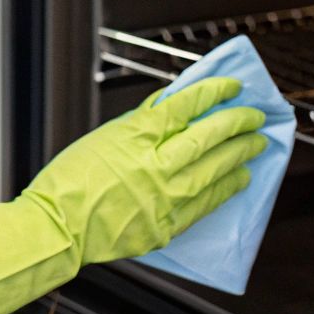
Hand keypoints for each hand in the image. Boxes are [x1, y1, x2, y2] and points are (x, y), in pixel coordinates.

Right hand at [0, 77, 266, 313]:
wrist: (58, 226)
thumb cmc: (69, 182)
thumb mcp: (102, 137)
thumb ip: (139, 123)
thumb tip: (169, 106)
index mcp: (134, 137)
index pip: (184, 106)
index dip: (212, 93)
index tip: (230, 87)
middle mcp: (154, 165)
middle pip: (207, 137)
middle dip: (237, 123)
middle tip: (255, 116)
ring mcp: (163, 197)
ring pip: (214, 170)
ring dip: (239, 155)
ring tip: (255, 145)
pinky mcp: (167, 224)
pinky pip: (206, 203)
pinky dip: (226, 188)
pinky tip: (238, 179)